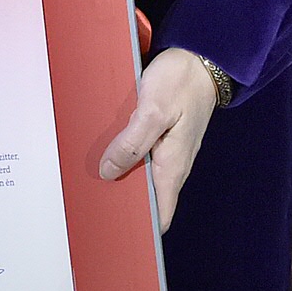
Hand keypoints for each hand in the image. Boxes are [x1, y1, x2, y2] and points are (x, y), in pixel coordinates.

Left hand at [98, 47, 218, 231]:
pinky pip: (141, 156)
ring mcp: (167, 150)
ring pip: (143, 176)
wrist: (201, 58)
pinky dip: (125, 158)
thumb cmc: (180, 83)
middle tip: (92, 205)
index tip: (116, 232)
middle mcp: (172, 164)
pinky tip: (105, 152)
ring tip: (90, 182)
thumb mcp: (153, 110)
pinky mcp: (161, 135)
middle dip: (125, 203)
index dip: (143, 228)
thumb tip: (108, 172)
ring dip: (122, 179)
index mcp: (173, 166)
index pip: (161, 214)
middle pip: (148, 197)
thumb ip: (132, 143)